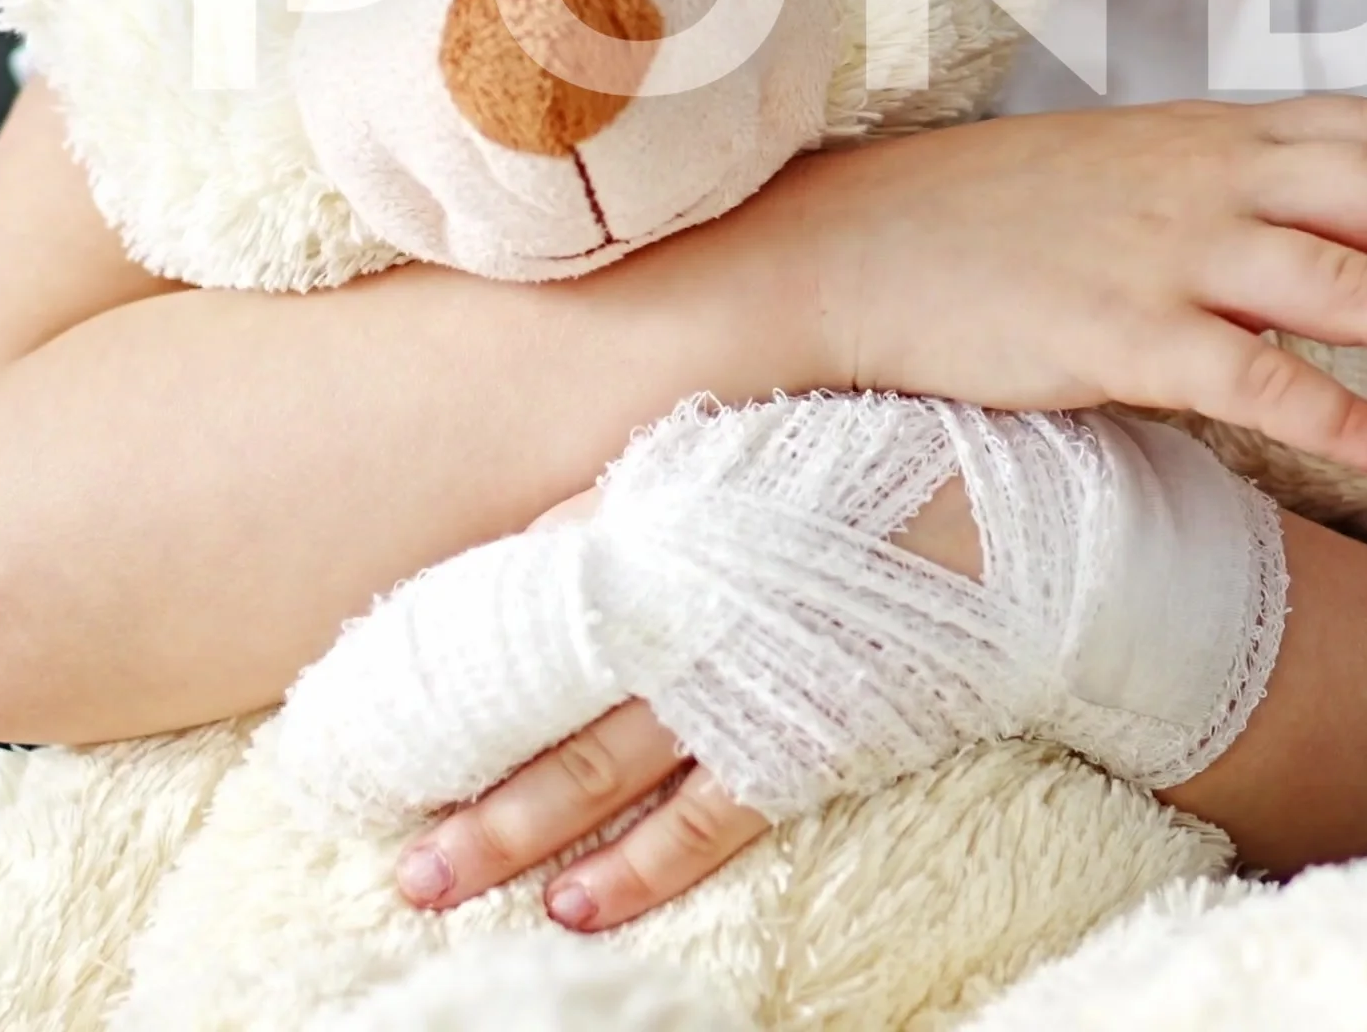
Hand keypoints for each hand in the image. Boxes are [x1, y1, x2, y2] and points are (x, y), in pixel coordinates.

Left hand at [385, 479, 990, 931]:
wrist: (994, 521)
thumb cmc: (849, 477)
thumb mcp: (725, 459)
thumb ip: (618, 502)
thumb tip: (519, 553)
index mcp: (654, 534)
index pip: (522, 615)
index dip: (447, 677)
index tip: (372, 730)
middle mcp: (684, 613)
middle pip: (547, 711)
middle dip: (464, 787)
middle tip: (391, 853)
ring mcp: (743, 684)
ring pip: (606, 771)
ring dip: (521, 833)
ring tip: (441, 885)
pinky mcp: (805, 738)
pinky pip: (710, 817)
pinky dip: (643, 865)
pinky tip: (579, 906)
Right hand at [747, 96, 1366, 475]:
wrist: (848, 246)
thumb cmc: (984, 219)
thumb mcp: (1121, 172)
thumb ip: (1223, 184)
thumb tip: (1315, 215)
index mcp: (1216, 131)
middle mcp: (1211, 180)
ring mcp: (1168, 257)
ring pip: (1349, 284)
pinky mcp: (1120, 338)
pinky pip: (1255, 382)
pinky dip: (1342, 418)